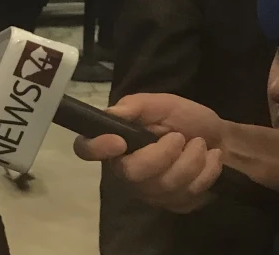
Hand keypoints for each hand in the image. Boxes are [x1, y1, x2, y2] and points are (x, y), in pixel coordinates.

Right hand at [73, 93, 224, 212]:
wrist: (221, 139)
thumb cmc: (186, 118)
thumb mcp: (161, 104)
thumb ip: (134, 106)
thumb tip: (109, 113)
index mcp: (116, 143)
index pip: (87, 150)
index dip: (97, 148)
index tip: (119, 142)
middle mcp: (125, 170)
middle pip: (132, 173)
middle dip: (165, 154)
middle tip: (181, 137)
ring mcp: (149, 192)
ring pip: (165, 185)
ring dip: (192, 160)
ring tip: (201, 145)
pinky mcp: (173, 204)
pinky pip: (187, 195)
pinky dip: (206, 173)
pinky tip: (209, 161)